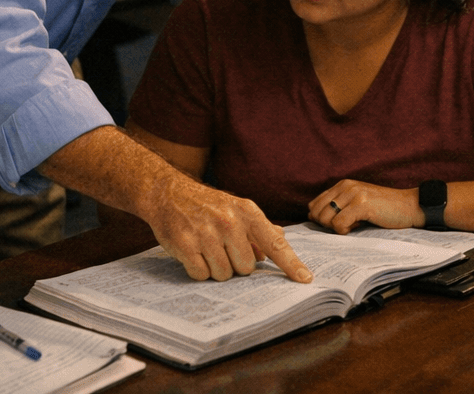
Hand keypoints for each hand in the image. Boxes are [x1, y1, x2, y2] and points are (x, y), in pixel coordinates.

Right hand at [145, 171, 312, 283]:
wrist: (168, 193)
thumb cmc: (207, 204)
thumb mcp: (235, 208)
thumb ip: (258, 228)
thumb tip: (281, 241)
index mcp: (247, 212)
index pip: (274, 242)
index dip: (291, 264)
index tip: (305, 279)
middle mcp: (229, 221)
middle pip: (246, 267)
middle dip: (235, 264)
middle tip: (223, 249)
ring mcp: (206, 233)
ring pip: (224, 274)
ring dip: (216, 268)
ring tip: (207, 249)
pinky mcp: (185, 244)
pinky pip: (201, 274)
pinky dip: (198, 270)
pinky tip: (193, 253)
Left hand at [307, 180, 420, 233]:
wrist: (410, 207)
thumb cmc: (384, 210)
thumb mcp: (357, 203)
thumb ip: (338, 206)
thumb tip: (312, 217)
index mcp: (343, 185)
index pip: (314, 204)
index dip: (320, 219)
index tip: (337, 225)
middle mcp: (346, 186)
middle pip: (317, 212)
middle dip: (327, 226)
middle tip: (346, 226)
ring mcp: (353, 194)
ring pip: (325, 218)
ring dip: (337, 228)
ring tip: (354, 225)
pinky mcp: (361, 204)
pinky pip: (338, 224)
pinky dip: (345, 231)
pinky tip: (358, 226)